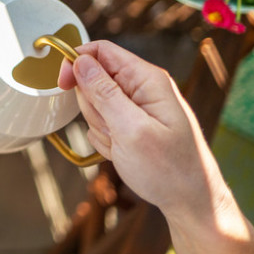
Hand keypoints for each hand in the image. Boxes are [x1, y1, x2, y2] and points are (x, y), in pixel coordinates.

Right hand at [58, 40, 253, 253]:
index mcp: (147, 80)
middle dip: (93, 106)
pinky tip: (124, 152)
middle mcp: (142, 88)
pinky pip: (101, 124)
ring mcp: (136, 108)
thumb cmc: (169, 169)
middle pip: (94, 79)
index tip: (63, 83)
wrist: (190, 202)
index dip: (77, 61)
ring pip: (94, 104)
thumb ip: (104, 93)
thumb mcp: (131, 130)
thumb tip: (81, 61)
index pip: (102, 51)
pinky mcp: (130, 125)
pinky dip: (105, 140)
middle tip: (114, 129)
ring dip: (100, 127)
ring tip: (123, 144)